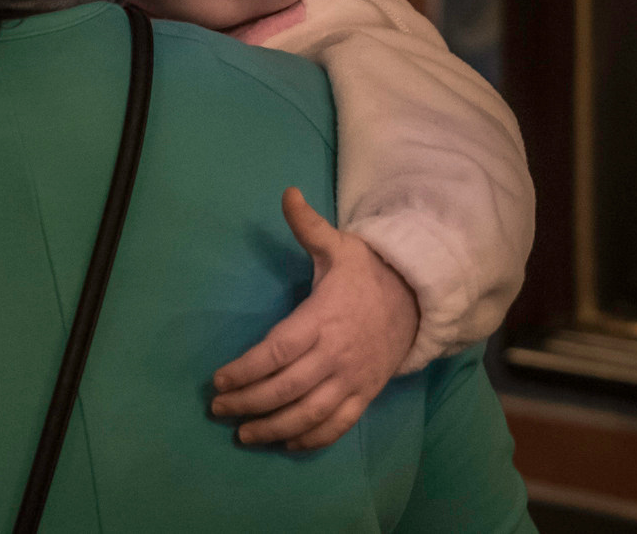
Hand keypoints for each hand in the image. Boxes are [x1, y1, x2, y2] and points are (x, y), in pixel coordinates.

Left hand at [210, 188, 419, 449]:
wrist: (418, 300)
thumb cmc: (368, 274)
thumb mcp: (340, 246)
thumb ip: (309, 227)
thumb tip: (287, 193)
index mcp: (323, 318)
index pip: (278, 351)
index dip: (246, 370)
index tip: (218, 380)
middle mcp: (336, 354)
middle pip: (286, 388)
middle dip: (247, 403)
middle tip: (218, 410)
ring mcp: (352, 379)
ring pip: (308, 414)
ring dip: (273, 429)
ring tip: (244, 434)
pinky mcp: (365, 395)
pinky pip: (336, 427)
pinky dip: (310, 440)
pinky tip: (285, 443)